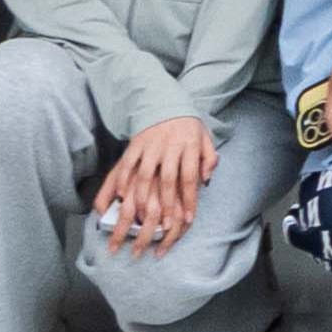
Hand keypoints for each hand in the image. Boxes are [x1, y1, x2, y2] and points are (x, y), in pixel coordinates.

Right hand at [92, 114, 218, 257]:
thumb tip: (207, 179)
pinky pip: (127, 164)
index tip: (187, 220)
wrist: (164, 102)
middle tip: (165, 229)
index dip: (189, 200)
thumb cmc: (188, 126)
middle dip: (167, 206)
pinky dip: (123, 181)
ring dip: (142, 199)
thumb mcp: (205, 138)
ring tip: (141, 220)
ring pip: (145, 175)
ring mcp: (150, 145)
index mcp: (189, 146)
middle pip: (167, 181)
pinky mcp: (135, 144)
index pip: (190, 177)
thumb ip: (209, 158)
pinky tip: (122, 197)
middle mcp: (169, 147)